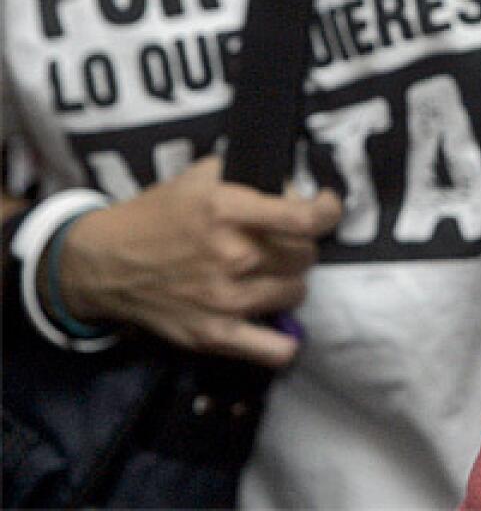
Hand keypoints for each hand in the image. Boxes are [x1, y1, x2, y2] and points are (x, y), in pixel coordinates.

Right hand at [56, 156, 341, 367]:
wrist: (105, 263)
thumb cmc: (159, 215)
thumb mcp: (201, 177)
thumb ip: (252, 177)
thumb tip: (299, 186)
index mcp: (228, 211)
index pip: (306, 218)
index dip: (328, 211)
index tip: (327, 207)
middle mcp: (231, 256)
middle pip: (305, 255)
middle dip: (299, 245)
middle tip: (280, 242)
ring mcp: (225, 300)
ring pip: (297, 292)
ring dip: (289, 281)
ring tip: (268, 274)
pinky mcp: (215, 335)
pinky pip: (275, 350)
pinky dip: (284, 341)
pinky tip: (277, 324)